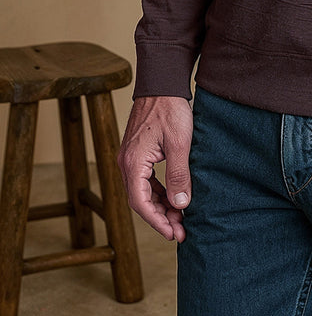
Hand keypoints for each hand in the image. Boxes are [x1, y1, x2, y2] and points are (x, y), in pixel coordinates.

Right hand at [117, 95, 193, 241]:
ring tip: (180, 218)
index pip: (140, 203)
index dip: (157, 222)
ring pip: (143, 191)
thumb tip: (180, 205)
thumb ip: (178, 175)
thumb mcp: (179, 144)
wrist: (162, 82)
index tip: (173, 234)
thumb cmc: (170, 109)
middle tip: (181, 231)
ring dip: (161, 206)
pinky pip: (146, 180)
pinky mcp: (138, 152)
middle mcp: (126, 163)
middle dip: (161, 218)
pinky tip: (173, 197)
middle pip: (140, 200)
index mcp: (133, 163)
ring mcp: (131, 157)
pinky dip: (159, 192)